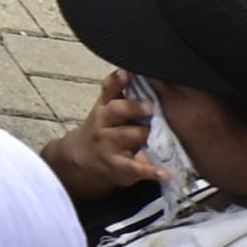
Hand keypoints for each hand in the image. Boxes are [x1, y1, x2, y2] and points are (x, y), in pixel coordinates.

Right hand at [44, 71, 160, 199]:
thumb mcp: (107, 111)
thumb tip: (152, 78)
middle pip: (116, 111)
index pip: (109, 89)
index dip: (117, 80)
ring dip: (142, 133)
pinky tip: (165, 173)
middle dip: (133, 107)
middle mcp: (104, 123)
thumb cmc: (104, 131)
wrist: (81, 160)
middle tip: (150, 105)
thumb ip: (123, 96)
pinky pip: (136, 168)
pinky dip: (152, 171)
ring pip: (127, 136)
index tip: (127, 72)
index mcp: (105, 107)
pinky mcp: (118, 166)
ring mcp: (109, 145)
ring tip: (156, 133)